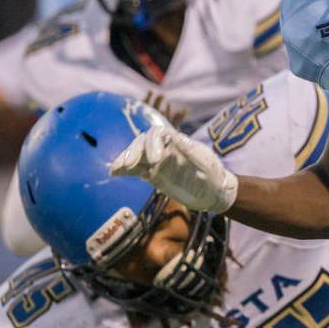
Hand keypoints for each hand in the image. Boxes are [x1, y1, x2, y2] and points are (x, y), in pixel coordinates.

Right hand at [110, 125, 237, 212]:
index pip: (159, 134)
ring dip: (125, 159)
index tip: (155, 160)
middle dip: (134, 151)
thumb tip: (177, 137)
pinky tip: (114, 173)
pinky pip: (135, 170)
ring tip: (116, 169)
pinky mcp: (153, 174)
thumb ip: (193, 152)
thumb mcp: (208, 164)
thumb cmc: (214, 177)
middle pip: (143, 143)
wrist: (214, 193)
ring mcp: (158, 162)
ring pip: (136, 155)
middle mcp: (165, 149)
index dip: (153, 143)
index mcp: (178, 142)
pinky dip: (124, 170)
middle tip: (130, 165)